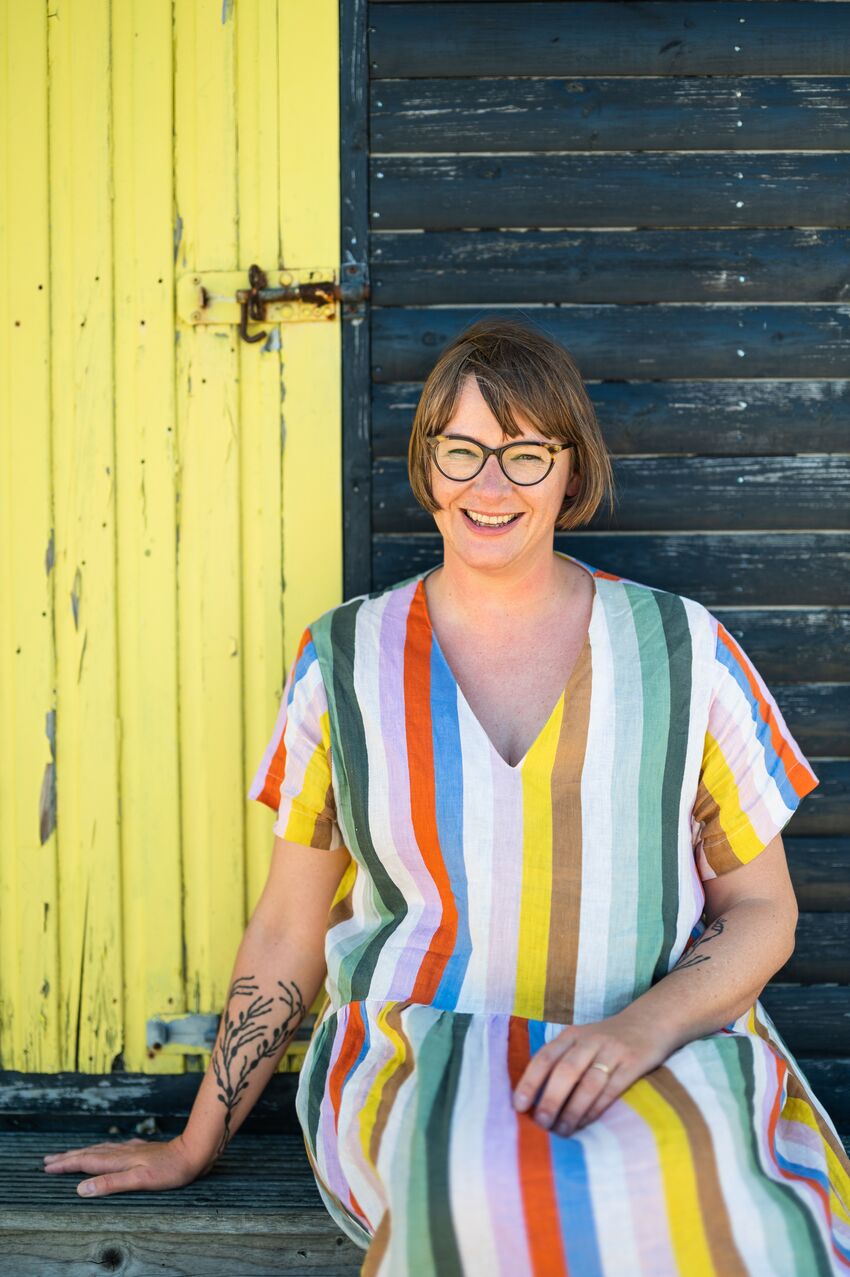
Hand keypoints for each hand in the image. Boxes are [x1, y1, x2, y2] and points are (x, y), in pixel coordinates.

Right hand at [42, 1132, 210, 1196]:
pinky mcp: (142, 1150)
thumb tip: (80, 1188)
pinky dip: (103, 1150)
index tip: (47, 1167)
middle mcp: (122, 1152)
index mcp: (118, 1160)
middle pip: (89, 1153)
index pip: (85, 1162)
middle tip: (48, 1160)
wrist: (194, 1151)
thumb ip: (110, 1183)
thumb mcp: (139, 1180)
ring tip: (70, 1154)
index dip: (65, 1165)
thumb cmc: (170, 1170)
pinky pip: (115, 1149)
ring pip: (101, 1149)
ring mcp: (133, 1149)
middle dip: (68, 1157)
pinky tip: (109, 1149)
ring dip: (82, 1152)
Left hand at [512, 1010, 674, 1136]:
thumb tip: (535, 1098)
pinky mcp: (633, 1063)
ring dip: (573, 1109)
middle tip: (541, 1123)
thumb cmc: (607, 1040)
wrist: (650, 1021)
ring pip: (588, 1083)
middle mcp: (590, 1041)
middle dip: (551, 1099)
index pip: (545, 1057)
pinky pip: (612, 1089)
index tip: (518, 1105)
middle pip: (566, 1071)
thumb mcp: (582, 1041)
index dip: (530, 1081)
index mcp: (572, 1035)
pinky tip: (586, 1123)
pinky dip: (596, 1108)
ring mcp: (612, 1051)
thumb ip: (562, 1061)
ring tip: (562, 1131)